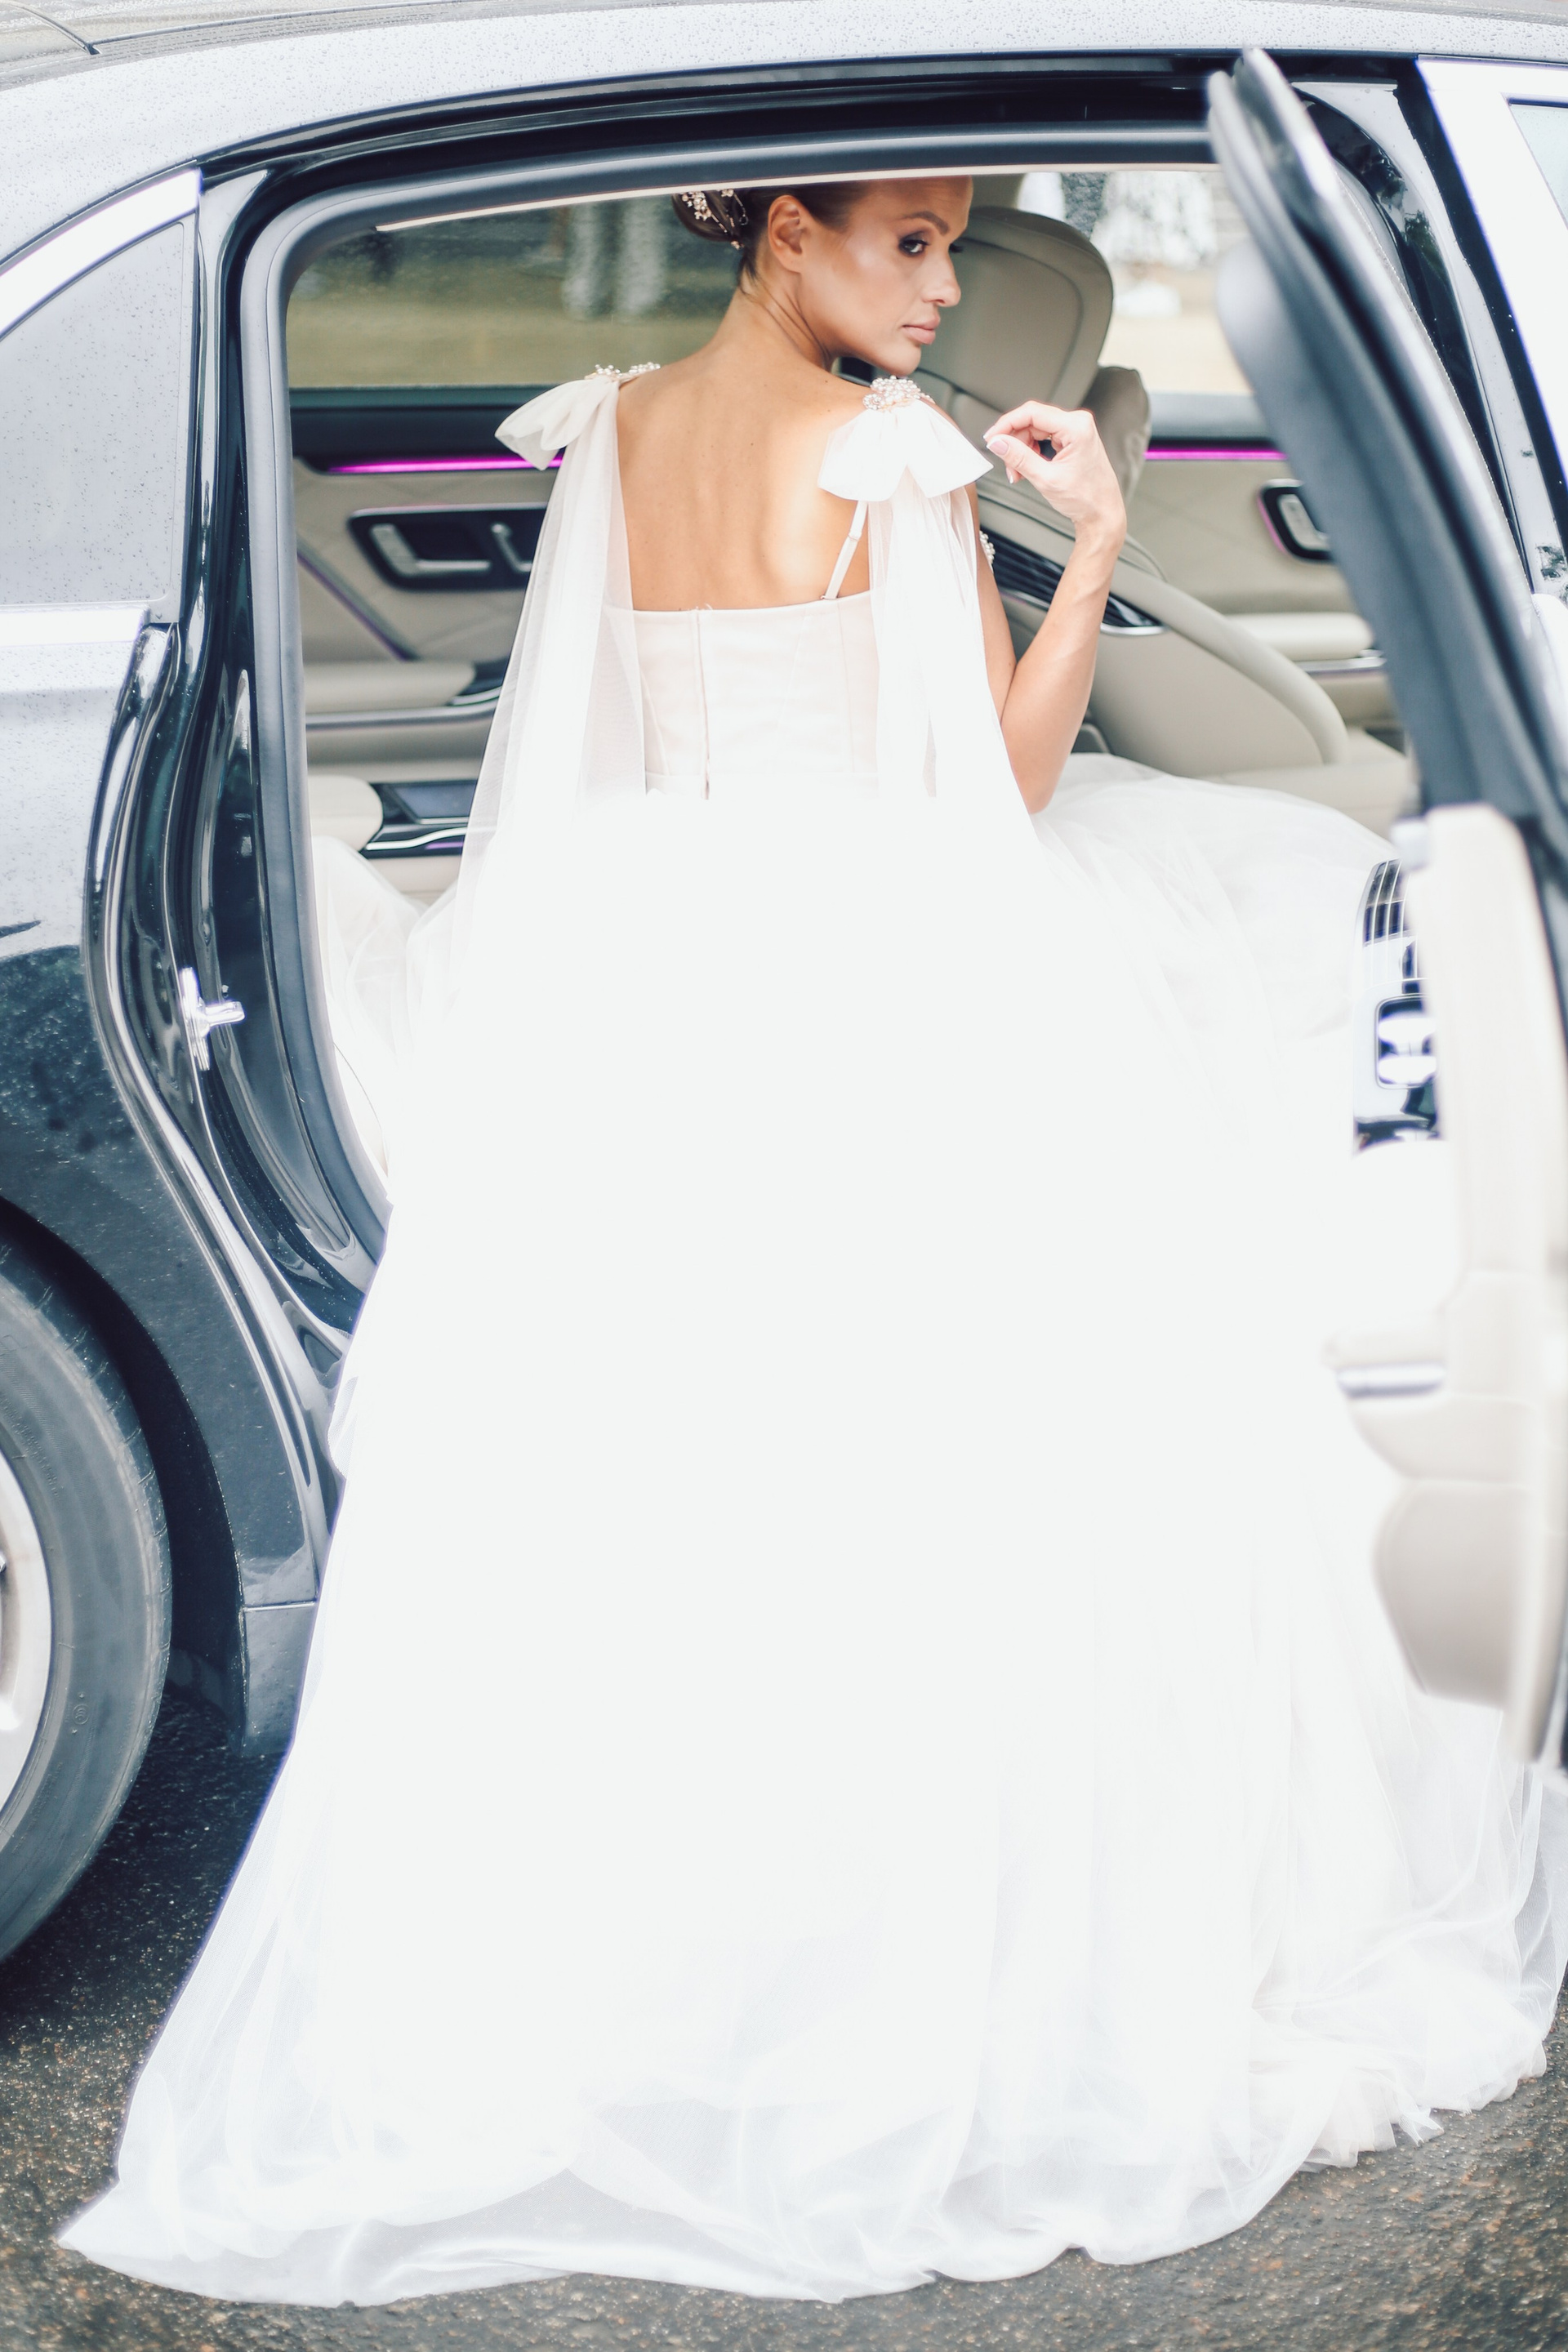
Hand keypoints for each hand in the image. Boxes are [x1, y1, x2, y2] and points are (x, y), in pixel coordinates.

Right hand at [984, 402, 1125, 555]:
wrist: (1102, 513)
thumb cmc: (1085, 499)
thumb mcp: (1046, 479)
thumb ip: (1019, 458)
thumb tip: (998, 443)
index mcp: (1076, 427)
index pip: (1032, 413)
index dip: (1007, 424)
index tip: (992, 437)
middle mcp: (1078, 423)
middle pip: (1032, 421)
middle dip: (1015, 443)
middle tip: (1007, 465)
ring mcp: (1076, 430)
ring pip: (1035, 430)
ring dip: (1021, 450)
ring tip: (1019, 473)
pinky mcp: (1072, 438)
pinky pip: (1043, 437)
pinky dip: (1031, 452)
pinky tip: (1029, 468)